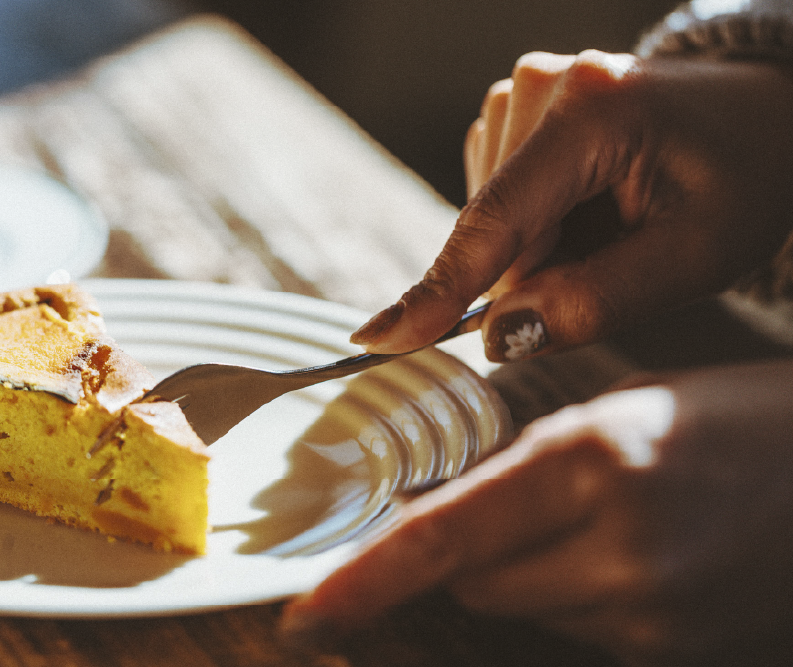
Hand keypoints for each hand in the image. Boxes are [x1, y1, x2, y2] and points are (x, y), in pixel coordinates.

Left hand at [280, 360, 792, 664]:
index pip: (443, 539)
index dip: (363, 580)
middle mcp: (615, 551)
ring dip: (525, 571)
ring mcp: (650, 615)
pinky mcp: (674, 652)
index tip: (306, 609)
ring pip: (523, 610)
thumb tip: (443, 504)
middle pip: (471, 583)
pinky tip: (633, 550)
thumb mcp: (628, 411)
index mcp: (590, 462)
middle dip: (459, 552)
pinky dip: (578, 595)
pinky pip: (582, 630)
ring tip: (598, 518)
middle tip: (498, 504)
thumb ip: (531, 461)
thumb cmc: (749, 422)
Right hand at [351, 51, 792, 361]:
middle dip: (536, 273)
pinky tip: (585, 207)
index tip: (378, 339)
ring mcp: (523, 89)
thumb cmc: (749, 176)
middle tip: (618, 260)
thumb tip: (500, 338)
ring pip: (490, 217)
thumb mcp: (698, 255)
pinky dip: (533, 224)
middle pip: (493, 228)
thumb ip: (596, 300)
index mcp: (592, 112)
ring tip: (612, 224)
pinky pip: (496, 197)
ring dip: (538, 249)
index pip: (495, 221)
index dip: (439, 290)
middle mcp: (542, 85)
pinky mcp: (514, 106)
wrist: (766, 114)